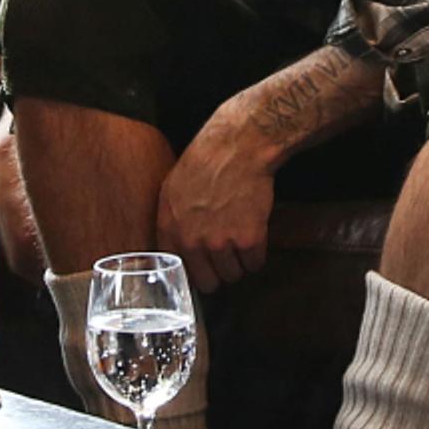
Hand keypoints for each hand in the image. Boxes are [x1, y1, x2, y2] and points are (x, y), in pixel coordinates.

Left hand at [155, 101, 280, 293]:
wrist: (238, 147)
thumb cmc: (206, 162)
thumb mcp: (172, 191)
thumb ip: (171, 224)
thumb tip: (176, 250)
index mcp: (170, 230)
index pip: (181, 272)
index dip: (196, 270)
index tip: (205, 265)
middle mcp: (192, 241)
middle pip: (209, 282)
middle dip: (219, 271)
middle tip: (227, 254)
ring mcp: (221, 242)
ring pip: (234, 275)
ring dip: (240, 262)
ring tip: (241, 238)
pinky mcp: (248, 240)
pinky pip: (255, 264)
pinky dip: (258, 254)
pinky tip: (255, 233)